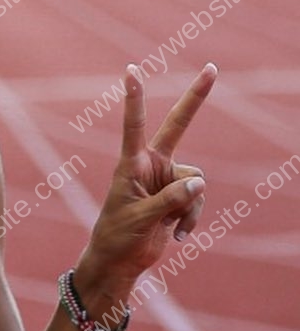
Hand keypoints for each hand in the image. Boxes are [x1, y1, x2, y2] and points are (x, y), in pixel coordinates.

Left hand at [79, 61, 216, 294]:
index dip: (135, 97)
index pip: (134, 125)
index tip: (131, 69)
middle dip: (196, 98)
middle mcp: (151, 165)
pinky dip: (192, 218)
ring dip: (190, 206)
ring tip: (173, 226)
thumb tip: (199, 184)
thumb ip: (169, 200)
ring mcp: (166, 179)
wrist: (120, 262)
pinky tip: (179, 235)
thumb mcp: (140, 219)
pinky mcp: (178, 196)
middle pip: (178, 125)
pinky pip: (197, 200)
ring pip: (196, 182)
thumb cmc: (118, 238)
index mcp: (131, 164)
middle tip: (212, 68)